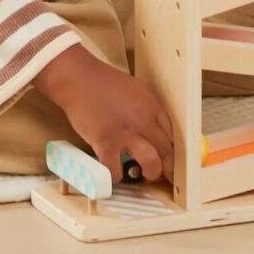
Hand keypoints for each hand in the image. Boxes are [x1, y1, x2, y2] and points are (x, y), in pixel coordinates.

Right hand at [38, 44, 173, 183]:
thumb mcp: (134, 90)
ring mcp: (125, 133)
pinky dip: (117, 175)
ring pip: (151, 163)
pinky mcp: (105, 143)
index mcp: (151, 105)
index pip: (174, 135)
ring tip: (142, 175)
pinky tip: (115, 172)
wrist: (77, 77)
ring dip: (149, 174)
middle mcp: (143, 120)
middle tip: (164, 176)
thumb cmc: (103, 83)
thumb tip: (155, 133)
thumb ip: (147, 111)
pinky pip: (117, 169)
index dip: (175, 153)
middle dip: (168, 169)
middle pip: (167, 152)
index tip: (173, 162)